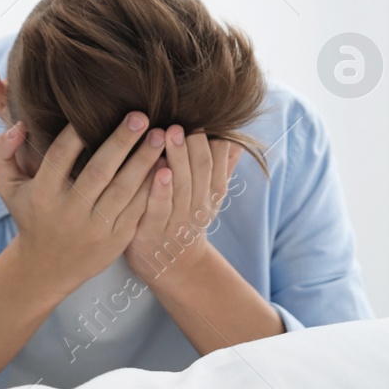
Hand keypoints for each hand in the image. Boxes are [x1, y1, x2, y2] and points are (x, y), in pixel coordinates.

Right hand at [0, 113, 164, 299]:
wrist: (48, 267)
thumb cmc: (31, 215)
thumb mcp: (7, 187)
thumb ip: (0, 153)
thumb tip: (19, 126)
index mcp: (43, 194)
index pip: (60, 157)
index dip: (76, 134)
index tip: (94, 108)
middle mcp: (70, 211)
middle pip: (98, 171)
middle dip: (121, 142)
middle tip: (141, 116)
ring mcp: (95, 227)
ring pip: (123, 190)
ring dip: (144, 161)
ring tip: (160, 136)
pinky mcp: (117, 239)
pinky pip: (138, 209)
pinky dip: (152, 187)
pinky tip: (166, 165)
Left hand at [125, 126, 240, 285]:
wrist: (172, 267)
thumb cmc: (185, 221)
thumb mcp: (208, 197)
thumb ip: (221, 169)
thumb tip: (236, 141)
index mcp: (211, 194)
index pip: (218, 163)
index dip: (212, 143)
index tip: (202, 121)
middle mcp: (198, 206)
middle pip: (201, 171)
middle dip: (192, 145)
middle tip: (180, 123)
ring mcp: (177, 220)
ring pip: (182, 186)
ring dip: (177, 158)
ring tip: (169, 133)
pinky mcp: (153, 232)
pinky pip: (160, 209)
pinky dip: (161, 190)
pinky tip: (159, 171)